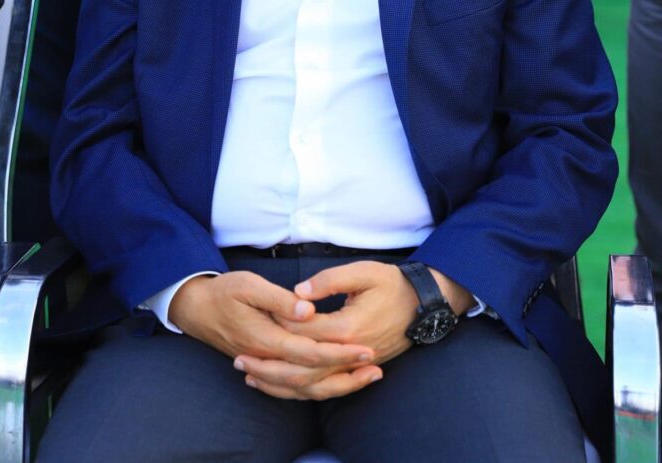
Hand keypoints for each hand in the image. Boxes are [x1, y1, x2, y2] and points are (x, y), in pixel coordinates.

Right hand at [170, 271, 378, 400]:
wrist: (196, 310)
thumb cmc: (224, 292)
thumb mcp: (247, 284)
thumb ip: (278, 299)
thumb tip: (307, 309)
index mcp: (266, 338)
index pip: (309, 352)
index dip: (338, 352)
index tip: (365, 348)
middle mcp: (268, 359)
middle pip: (311, 376)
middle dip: (346, 372)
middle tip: (375, 365)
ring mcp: (266, 366)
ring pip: (304, 387)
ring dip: (337, 384)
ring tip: (365, 377)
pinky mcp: (266, 367)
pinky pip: (294, 388)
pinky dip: (317, 388)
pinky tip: (336, 383)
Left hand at [237, 260, 469, 399]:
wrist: (424, 305)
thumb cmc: (392, 284)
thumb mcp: (363, 272)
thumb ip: (328, 281)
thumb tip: (298, 292)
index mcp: (347, 327)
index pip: (303, 332)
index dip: (278, 326)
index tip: (255, 318)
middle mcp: (348, 353)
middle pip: (301, 369)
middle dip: (268, 366)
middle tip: (238, 360)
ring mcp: (353, 365)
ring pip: (311, 385)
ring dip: (280, 384)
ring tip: (251, 377)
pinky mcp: (357, 370)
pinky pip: (325, 388)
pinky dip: (301, 390)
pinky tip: (282, 385)